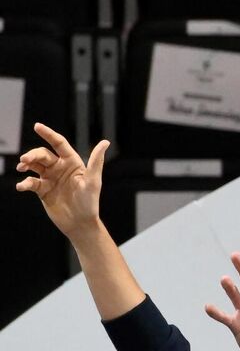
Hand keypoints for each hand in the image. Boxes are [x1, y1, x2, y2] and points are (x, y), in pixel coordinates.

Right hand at [14, 123, 109, 238]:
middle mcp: (60, 168)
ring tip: (22, 167)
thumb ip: (96, 161)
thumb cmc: (90, 202)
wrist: (80, 224)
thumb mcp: (93, 181)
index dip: (48, 134)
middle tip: (25, 160)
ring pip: (34, 165)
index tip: (37, 126)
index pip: (59, 144)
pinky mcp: (42, 190)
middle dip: (33, 155)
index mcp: (72, 162)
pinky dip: (25, 183)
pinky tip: (22, 186)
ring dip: (26, 164)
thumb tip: (105, 142)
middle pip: (43, 154)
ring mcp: (50, 178)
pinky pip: (30, 182)